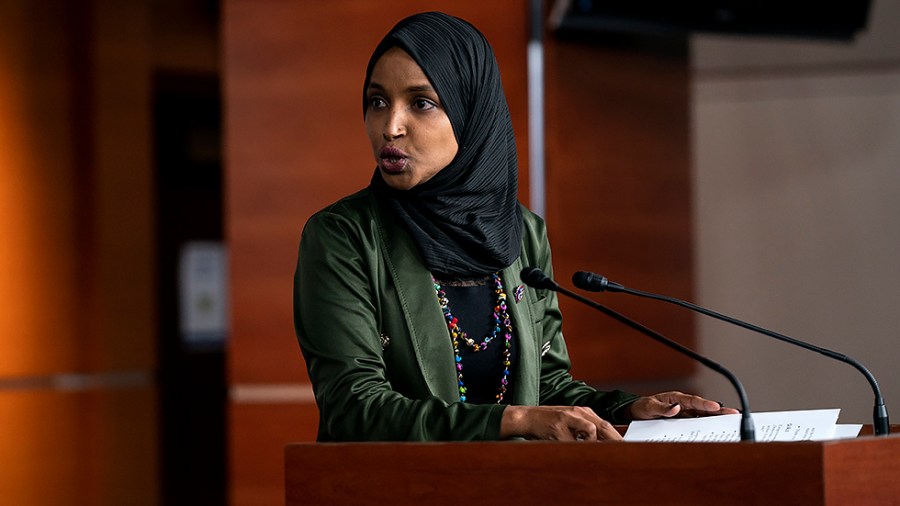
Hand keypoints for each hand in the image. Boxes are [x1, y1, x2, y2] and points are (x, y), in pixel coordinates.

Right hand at [500, 405, 622, 440]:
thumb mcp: (570, 424)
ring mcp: (569, 417)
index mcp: (584, 412)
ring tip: (589, 448)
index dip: (618, 438)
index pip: (606, 426)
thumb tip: (601, 445)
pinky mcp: (560, 425)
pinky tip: (571, 445)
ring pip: (593, 430)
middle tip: (622, 452)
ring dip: (594, 443)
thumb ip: (585, 432)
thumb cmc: (549, 423)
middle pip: (604, 427)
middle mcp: (579, 412)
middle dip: (615, 441)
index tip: (627, 448)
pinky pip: (576, 438)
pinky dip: (578, 444)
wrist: (528, 417)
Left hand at [626, 391, 739, 419]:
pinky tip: (716, 430)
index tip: (716, 406)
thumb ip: (662, 409)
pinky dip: (706, 426)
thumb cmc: (643, 407)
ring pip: (702, 416)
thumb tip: (676, 409)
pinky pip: (696, 423)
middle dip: (718, 411)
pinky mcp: (683, 421)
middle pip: (702, 408)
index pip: (692, 401)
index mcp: (676, 398)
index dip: (704, 404)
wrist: (636, 413)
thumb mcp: (649, 408)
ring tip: (731, 422)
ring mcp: (684, 413)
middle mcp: (682, 405)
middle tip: (733, 414)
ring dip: (715, 419)